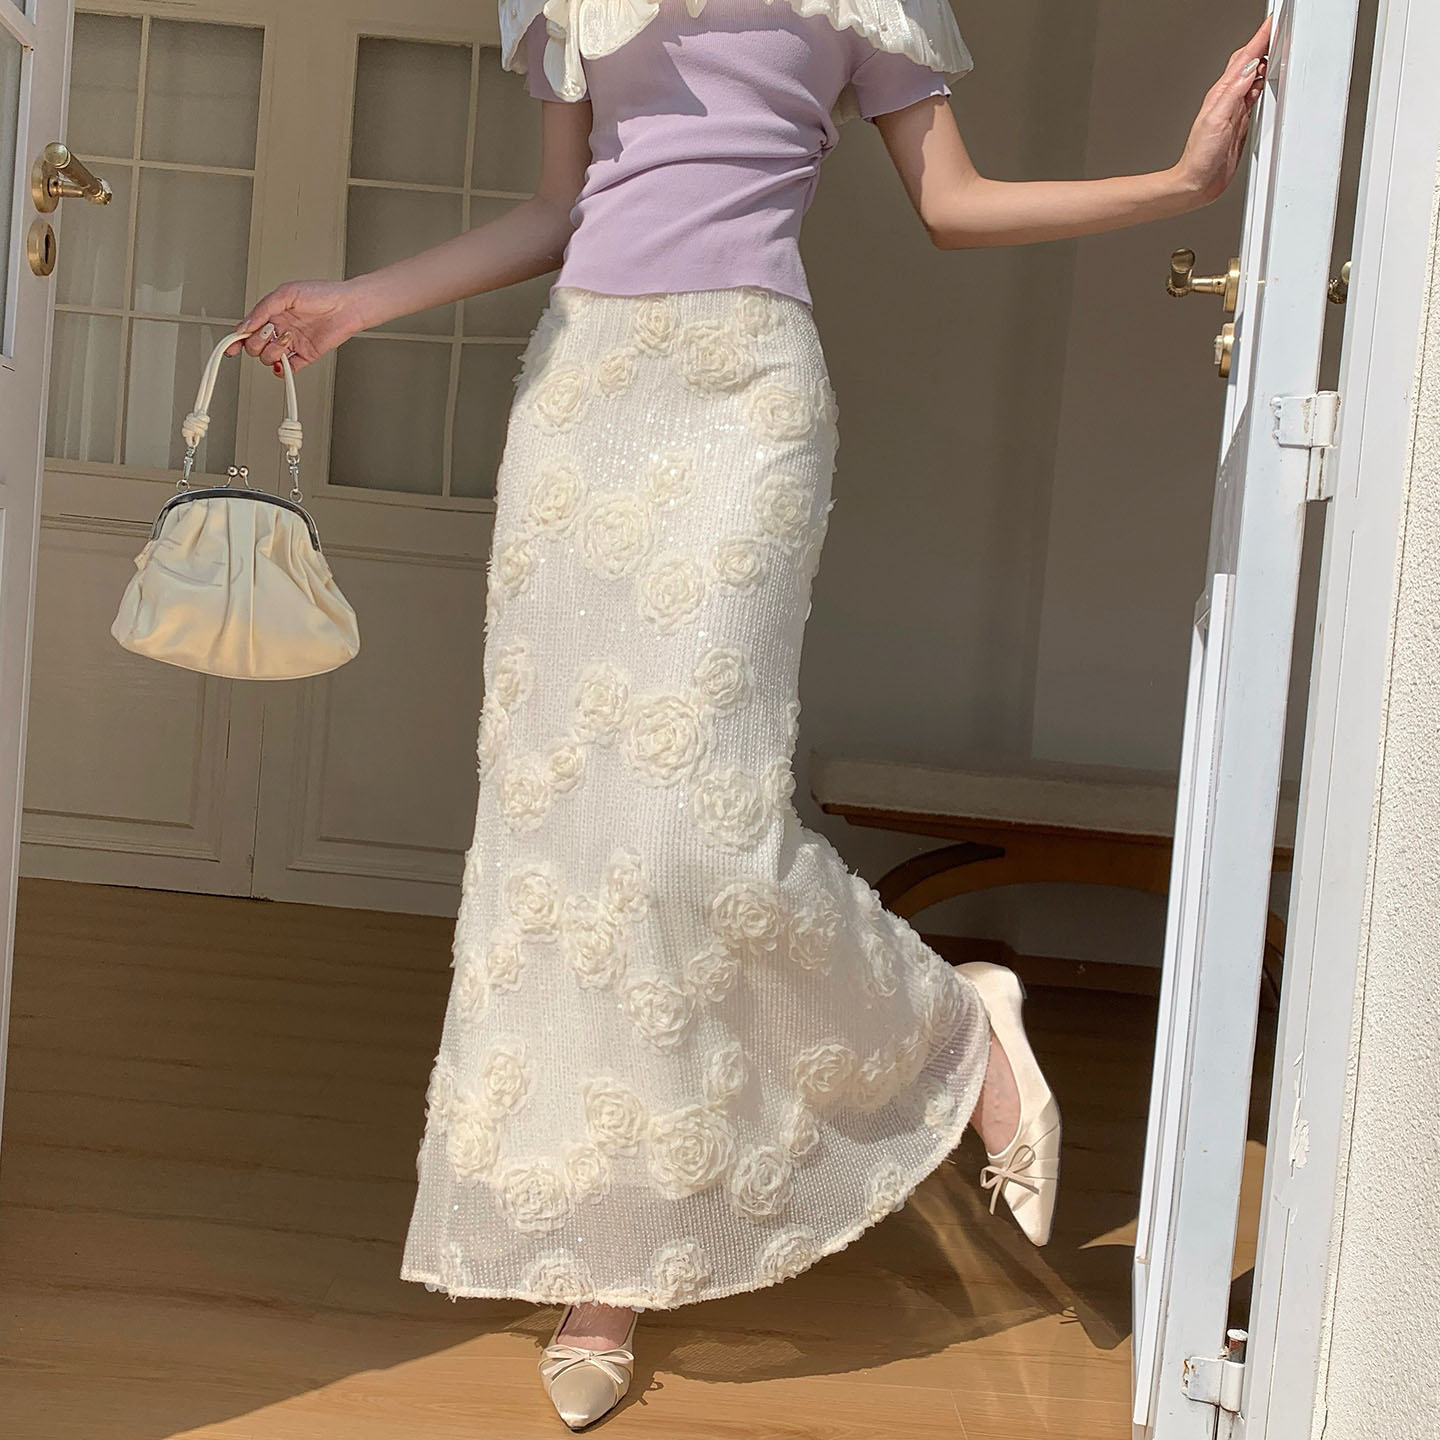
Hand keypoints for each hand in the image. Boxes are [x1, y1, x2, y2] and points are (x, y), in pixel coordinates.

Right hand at [227, 279, 366, 372]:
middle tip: (271, 332)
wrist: (348, 306)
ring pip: (269, 357)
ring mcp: (292, 344)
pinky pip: (289, 369)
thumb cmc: (322, 294)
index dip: (236, 339)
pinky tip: (285, 363)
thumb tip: (245, 325)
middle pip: (254, 346)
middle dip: (258, 343)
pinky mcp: (305, 355)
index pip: (248, 329)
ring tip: (287, 338)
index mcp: (272, 313)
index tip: (230, 347)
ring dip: (274, 351)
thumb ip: (263, 309)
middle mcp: (280, 329)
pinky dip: (284, 370)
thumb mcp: (286, 294)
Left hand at [1175, 17, 1271, 205]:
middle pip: (1247, 62)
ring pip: (1252, 76)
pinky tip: (1267, 79)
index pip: (1243, 59)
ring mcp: (1234, 109)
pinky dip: (1262, 83)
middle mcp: (1227, 99)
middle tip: (1277, 28)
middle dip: (1262, 43)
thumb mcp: (1216, 121)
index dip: (1258, 39)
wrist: (1197, 183)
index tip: (1272, 23)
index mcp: (1221, 94)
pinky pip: (1254, 95)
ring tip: (1276, 46)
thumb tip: (1249, 68)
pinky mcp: (1240, 121)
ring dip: (1264, 60)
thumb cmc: (1200, 157)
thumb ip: (1233, 94)